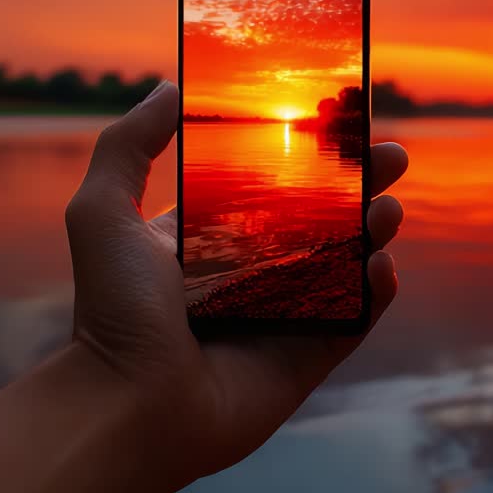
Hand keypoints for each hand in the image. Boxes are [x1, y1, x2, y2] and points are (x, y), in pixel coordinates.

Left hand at [65, 80, 407, 485]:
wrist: (129, 405)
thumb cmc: (114, 313)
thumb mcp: (102, 212)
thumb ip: (128, 145)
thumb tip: (169, 87)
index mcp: (214, 238)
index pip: (275, 185)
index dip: (311, 155)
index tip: (341, 121)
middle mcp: (254, 272)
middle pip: (324, 216)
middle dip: (361, 183)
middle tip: (390, 156)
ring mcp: (287, 314)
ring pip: (348, 262)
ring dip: (375, 230)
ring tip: (387, 209)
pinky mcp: (311, 355)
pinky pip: (357, 317)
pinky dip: (377, 291)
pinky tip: (381, 266)